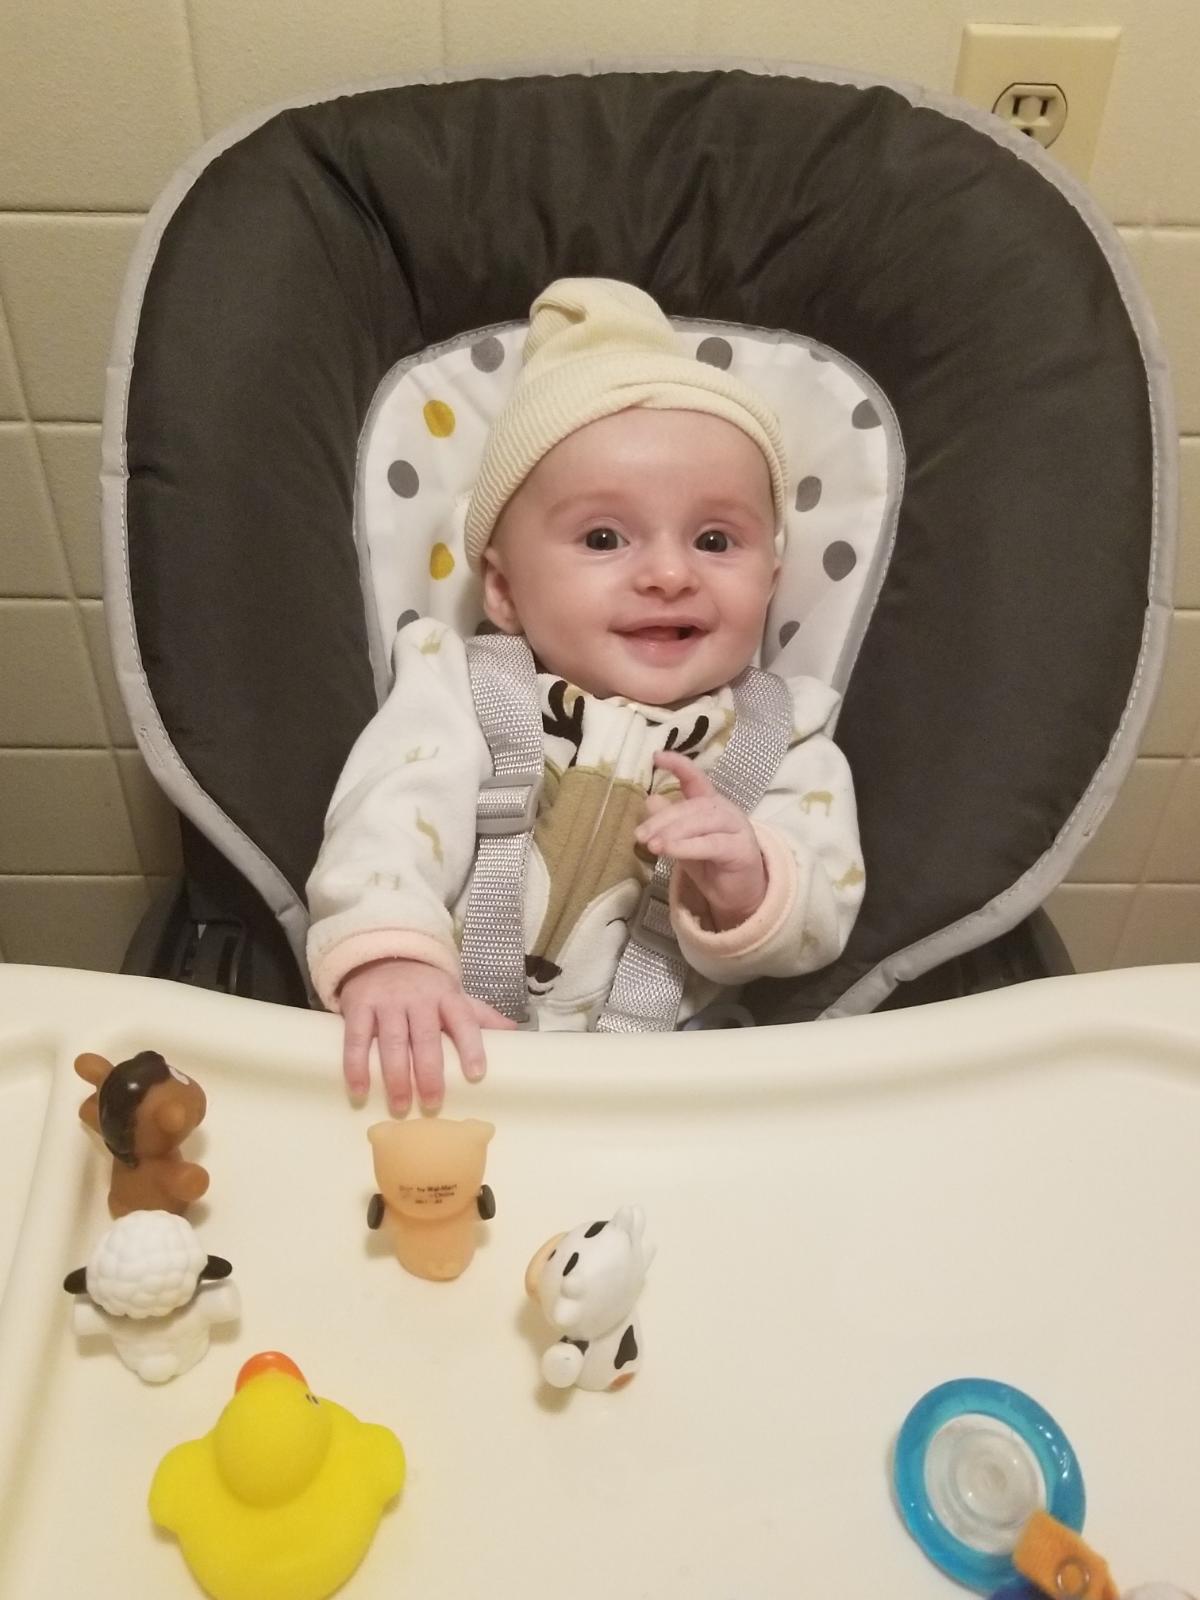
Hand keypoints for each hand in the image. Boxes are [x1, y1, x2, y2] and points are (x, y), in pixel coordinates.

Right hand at [338, 958, 516, 1114]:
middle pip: (425, 1037)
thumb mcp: (454, 995)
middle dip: (429, 1072)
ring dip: (395, 1076)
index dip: (471, 1046)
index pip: (464, 1020)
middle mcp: (418, 998)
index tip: (476, 1074)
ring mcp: (387, 1002)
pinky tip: (360, 1090)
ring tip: (400, 1106)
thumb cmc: (425, 987)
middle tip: (432, 1103)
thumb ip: (481, 1015)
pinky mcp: (359, 1006)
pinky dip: (356, 1066)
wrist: (383, 954)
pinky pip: (356, 1039)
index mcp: (447, 996)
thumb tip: (516, 1033)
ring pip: (392, 1041)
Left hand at [635, 750, 766, 929]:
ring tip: (651, 845)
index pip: (696, 778)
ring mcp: (737, 828)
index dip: (679, 765)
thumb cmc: (710, 865)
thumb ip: (668, 824)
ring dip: (673, 833)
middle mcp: (725, 810)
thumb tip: (650, 800)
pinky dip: (688, 846)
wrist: (739, 894)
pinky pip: (711, 844)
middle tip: (640, 835)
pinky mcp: (741, 849)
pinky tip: (669, 851)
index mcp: (710, 803)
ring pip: (702, 823)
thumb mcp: (682, 842)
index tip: (657, 756)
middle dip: (663, 819)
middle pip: (693, 806)